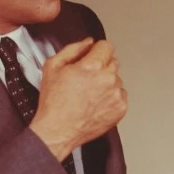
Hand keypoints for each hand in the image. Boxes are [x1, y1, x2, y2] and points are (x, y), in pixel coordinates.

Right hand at [29, 38, 127, 160]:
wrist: (58, 130)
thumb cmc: (54, 102)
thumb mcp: (53, 66)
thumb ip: (73, 49)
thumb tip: (88, 43)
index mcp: (92, 66)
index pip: (107, 46)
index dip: (96, 50)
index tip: (91, 56)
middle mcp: (107, 79)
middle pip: (113, 61)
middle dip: (101, 66)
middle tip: (86, 78)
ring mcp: (116, 95)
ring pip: (116, 79)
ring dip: (106, 82)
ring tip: (89, 93)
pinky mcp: (120, 108)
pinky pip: (120, 95)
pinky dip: (110, 97)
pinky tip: (95, 102)